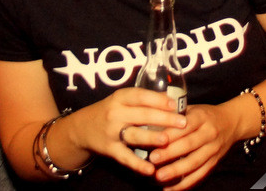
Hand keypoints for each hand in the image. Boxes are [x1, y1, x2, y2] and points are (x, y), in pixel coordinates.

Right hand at [66, 88, 186, 176]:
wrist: (82, 128)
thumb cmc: (110, 111)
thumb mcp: (122, 100)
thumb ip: (143, 101)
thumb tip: (172, 102)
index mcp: (121, 98)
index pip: (141, 96)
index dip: (158, 100)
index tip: (175, 104)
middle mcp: (115, 113)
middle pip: (142, 115)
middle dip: (164, 119)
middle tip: (183, 123)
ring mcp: (112, 132)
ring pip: (134, 135)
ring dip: (151, 138)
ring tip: (167, 140)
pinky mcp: (109, 149)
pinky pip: (125, 157)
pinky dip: (138, 164)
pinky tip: (151, 169)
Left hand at [150, 104, 238, 189]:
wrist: (232, 122)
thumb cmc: (205, 115)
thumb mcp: (192, 109)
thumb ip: (174, 115)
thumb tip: (150, 123)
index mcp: (201, 117)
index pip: (184, 126)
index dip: (170, 134)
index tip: (155, 140)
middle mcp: (209, 133)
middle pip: (189, 145)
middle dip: (170, 153)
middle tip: (152, 159)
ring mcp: (213, 149)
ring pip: (194, 162)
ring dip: (176, 171)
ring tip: (160, 176)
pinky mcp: (214, 162)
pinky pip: (200, 175)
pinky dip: (185, 183)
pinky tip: (170, 188)